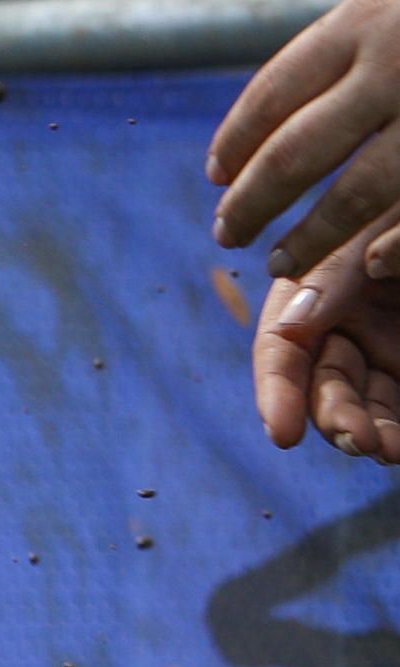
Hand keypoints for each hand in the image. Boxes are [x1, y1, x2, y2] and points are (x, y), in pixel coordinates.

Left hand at [211, 0, 399, 277]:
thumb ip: (368, 27)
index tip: (217, 173)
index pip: (277, 90)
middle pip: (298, 152)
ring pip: (359, 191)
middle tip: (226, 233)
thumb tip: (297, 96)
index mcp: (372, 13)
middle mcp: (398, 60)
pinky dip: (398, 242)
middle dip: (254, 201)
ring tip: (280, 264)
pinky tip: (373, 266)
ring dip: (313, 237)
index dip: (240, 138)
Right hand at [253, 241, 399, 461]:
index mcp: (324, 281)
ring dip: (373, 431)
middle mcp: (351, 317)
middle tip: (362, 441)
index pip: (282, 345)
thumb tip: (295, 324)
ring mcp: (391, 340)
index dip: (277, 391)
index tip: (285, 434)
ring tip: (392, 449)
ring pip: (367, 402)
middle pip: (325, 382)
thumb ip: (340, 269)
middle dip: (336, 417)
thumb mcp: (381, 216)